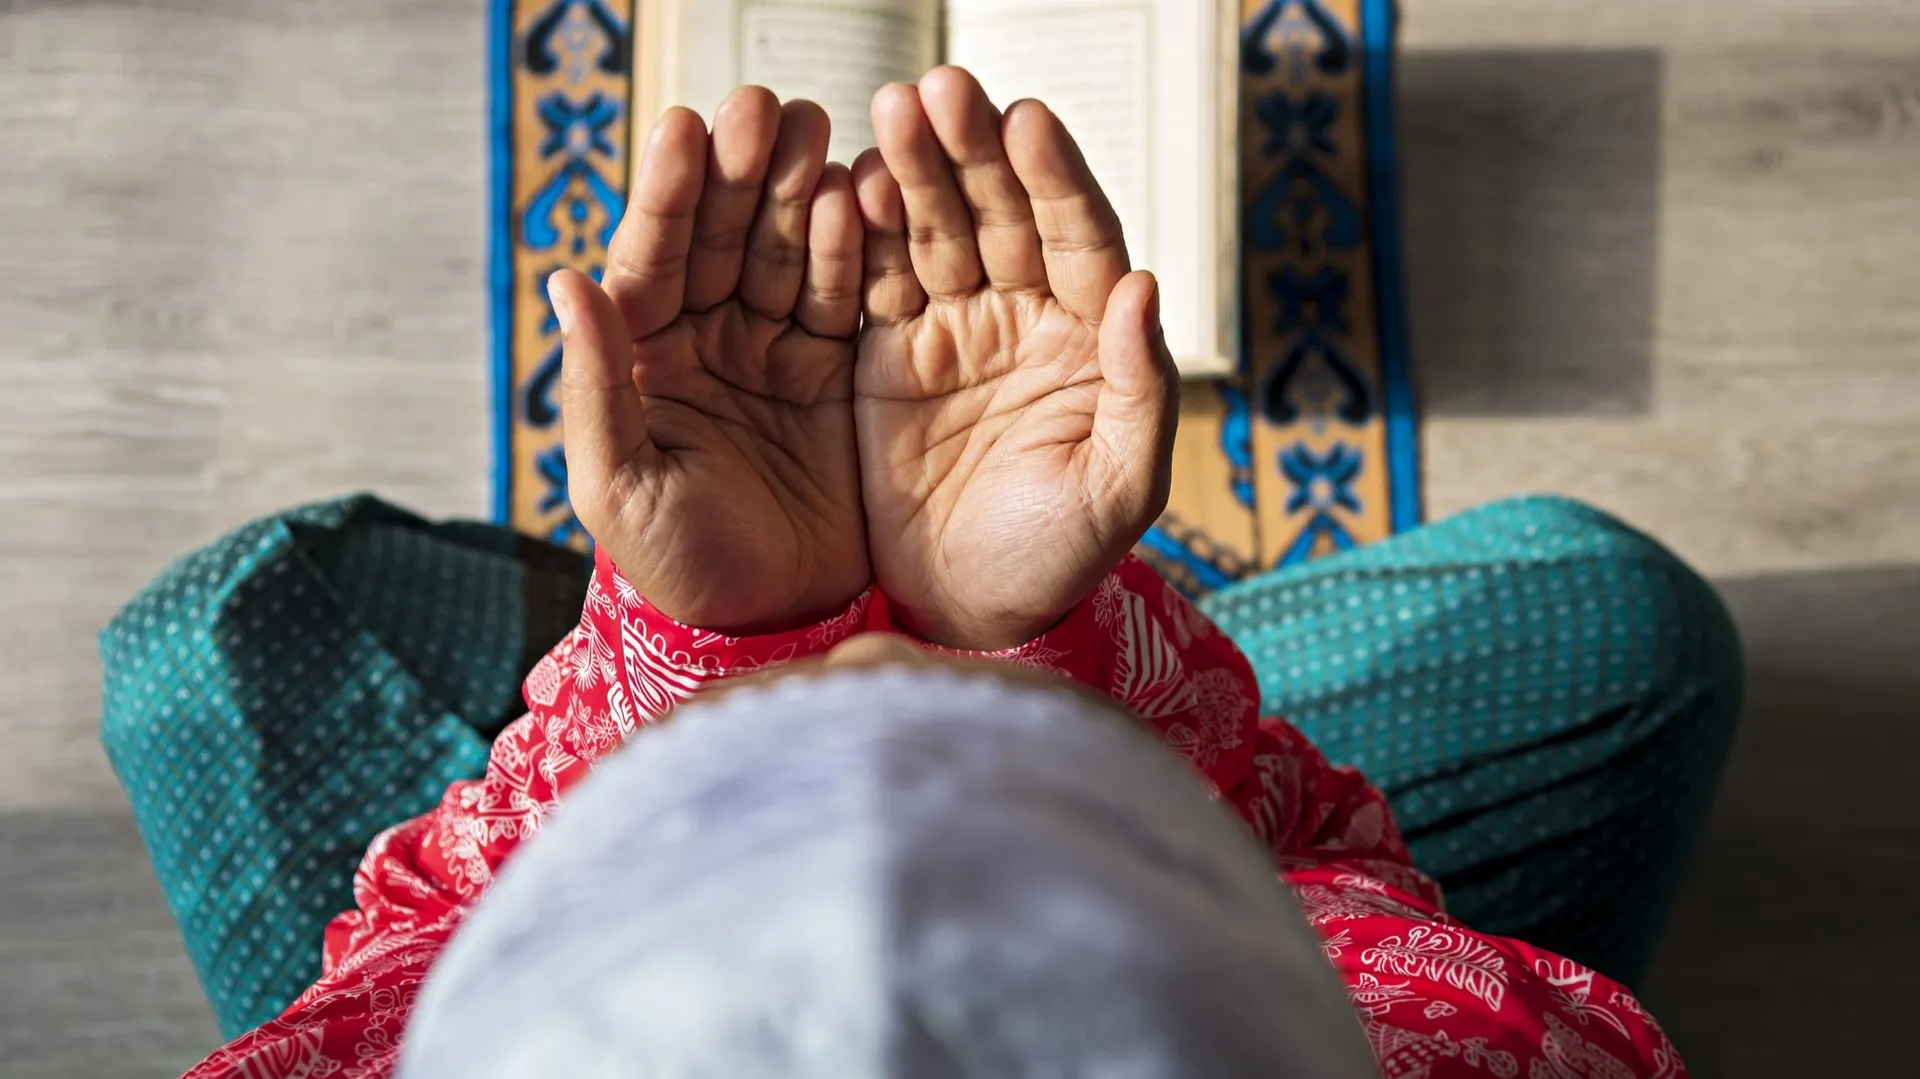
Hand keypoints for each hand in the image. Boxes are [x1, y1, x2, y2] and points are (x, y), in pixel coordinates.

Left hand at [554, 88, 868, 634]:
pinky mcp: (841, 370)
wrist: (775, 625)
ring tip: (816, 128)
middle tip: (762, 107)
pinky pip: (849, 295)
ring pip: (788, 249)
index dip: (667, 195)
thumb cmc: (680, 569)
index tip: (681, 128)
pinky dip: (855, 247)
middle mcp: (708, 340)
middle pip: (724, 235)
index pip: (652, 258)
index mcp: (645, 358)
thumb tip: (565, 281)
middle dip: (740, 169)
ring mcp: (777, 350)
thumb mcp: (620, 487)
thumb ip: (598, 386)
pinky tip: (860, 195)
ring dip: (798, 187)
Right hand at [851, 67, 1177, 650]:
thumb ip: (1139, 389)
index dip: (1054, 178)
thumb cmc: (1058, 558)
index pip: (1077, 236)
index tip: (1026, 120)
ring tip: (885, 114)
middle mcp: (1021, 317)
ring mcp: (950, 329)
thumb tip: (1141, 284)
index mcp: (1086, 337)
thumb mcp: (1117, 489)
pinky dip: (857, 234)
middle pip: (1001, 213)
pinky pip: (871, 279)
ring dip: (911, 170)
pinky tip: (844, 186)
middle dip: (971, 151)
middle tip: (939, 90)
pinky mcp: (884, 354)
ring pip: (933, 230)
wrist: (966, 613)